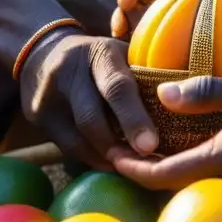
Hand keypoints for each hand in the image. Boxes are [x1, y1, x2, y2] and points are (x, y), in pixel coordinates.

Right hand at [19, 31, 157, 169]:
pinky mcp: (37, 117)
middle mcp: (68, 72)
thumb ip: (146, 76)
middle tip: (145, 168)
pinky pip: (67, 147)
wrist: (43, 52)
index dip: (134, 119)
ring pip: (78, 139)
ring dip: (107, 158)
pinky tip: (111, 164)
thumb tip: (184, 108)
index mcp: (99, 53)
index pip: (116, 87)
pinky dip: (92, 158)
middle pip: (92, 118)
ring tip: (133, 169)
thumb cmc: (101, 59)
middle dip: (119, 148)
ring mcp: (47, 96)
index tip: (150, 146)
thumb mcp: (123, 55)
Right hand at [110, 0, 221, 38]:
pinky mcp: (174, 25)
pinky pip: (156, 36)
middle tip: (122, 26)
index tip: (128, 0)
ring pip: (135, 15)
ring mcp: (166, 2)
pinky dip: (148, 47)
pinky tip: (146, 64)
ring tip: (127, 46)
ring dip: (127, 29)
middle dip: (120, 6)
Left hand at [110, 73, 221, 193]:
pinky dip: (190, 178)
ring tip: (142, 155)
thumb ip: (205, 91)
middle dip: (143, 176)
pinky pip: (214, 190)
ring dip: (166, 178)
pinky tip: (182, 157)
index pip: (164, 176)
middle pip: (173, 192)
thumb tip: (161, 96)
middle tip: (118, 154)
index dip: (133, 170)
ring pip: (194, 193)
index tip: (111, 156)